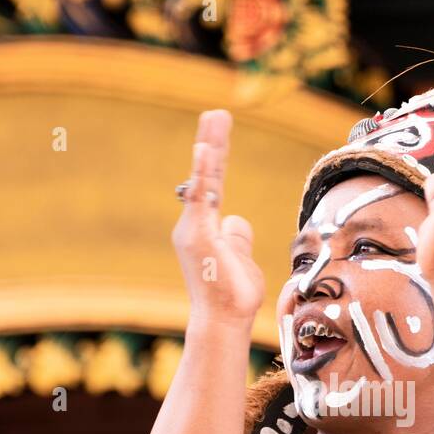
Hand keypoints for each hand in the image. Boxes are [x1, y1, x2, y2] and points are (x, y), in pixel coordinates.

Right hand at [171, 110, 265, 325]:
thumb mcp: (240, 258)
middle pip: (205, 176)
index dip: (217, 159)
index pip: (212, 185)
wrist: (223, 320)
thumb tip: (236, 218)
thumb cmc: (232, 296)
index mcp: (204, 228)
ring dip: (210, 149)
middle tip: (218, 113)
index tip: (218, 132)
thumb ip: (237, 237)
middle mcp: (193, 225)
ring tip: (216, 120)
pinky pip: (201, 197)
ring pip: (203, 181)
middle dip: (212, 143)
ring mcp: (193, 229)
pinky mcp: (197, 235)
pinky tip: (206, 150)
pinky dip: (204, 173)